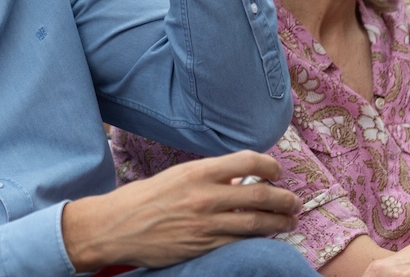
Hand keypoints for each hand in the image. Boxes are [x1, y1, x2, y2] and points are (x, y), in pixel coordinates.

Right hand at [61, 150, 301, 271]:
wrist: (115, 227)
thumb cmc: (143, 198)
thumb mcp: (176, 177)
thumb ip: (207, 177)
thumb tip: (237, 178)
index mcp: (198, 172)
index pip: (247, 161)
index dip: (269, 165)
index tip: (276, 171)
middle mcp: (205, 197)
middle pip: (259, 195)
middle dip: (284, 199)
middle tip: (294, 201)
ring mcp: (205, 225)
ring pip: (255, 223)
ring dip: (278, 222)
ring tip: (289, 220)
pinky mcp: (203, 248)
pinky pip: (239, 243)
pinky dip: (258, 240)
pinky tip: (267, 238)